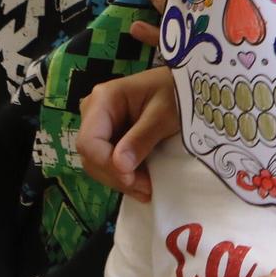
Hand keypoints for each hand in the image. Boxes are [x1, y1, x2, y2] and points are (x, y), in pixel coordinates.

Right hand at [75, 63, 177, 201]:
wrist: (186, 86)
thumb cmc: (177, 91)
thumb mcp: (164, 114)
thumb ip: (141, 138)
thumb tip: (120, 166)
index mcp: (102, 100)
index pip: (89, 141)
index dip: (106, 164)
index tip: (131, 178)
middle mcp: (94, 113)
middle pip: (91, 155)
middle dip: (115, 176)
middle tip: (145, 190)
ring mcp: (101, 127)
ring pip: (99, 163)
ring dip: (120, 180)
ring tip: (147, 191)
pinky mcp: (112, 138)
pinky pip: (110, 162)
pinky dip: (125, 176)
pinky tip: (143, 185)